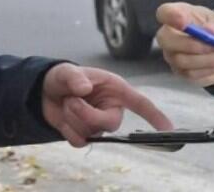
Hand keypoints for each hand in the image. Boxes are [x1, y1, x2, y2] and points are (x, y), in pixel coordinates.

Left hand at [41, 64, 173, 146]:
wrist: (45, 92)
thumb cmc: (64, 78)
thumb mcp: (66, 72)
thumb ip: (75, 78)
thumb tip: (84, 89)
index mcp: (116, 90)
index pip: (141, 103)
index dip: (155, 116)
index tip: (169, 129)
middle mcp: (111, 108)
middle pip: (110, 123)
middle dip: (87, 115)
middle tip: (70, 101)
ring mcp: (99, 124)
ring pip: (92, 132)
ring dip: (73, 118)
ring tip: (67, 103)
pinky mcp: (86, 135)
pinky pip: (80, 141)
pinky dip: (67, 130)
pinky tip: (64, 117)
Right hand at [155, 2, 213, 86]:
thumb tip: (210, 31)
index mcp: (178, 14)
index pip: (164, 13)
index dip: (170, 17)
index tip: (184, 23)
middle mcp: (169, 34)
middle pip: (165, 39)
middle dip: (191, 44)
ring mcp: (172, 55)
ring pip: (181, 60)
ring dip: (207, 59)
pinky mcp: (181, 72)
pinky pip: (191, 73)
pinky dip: (209, 69)